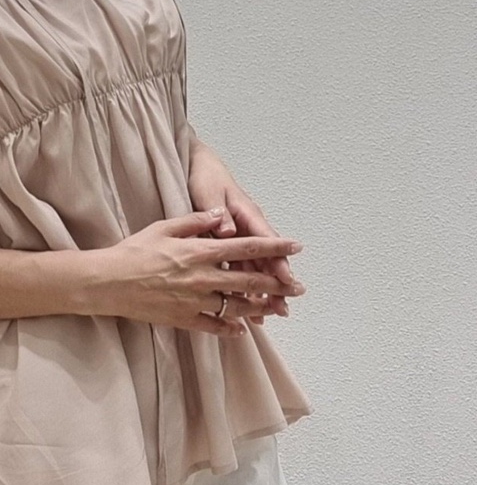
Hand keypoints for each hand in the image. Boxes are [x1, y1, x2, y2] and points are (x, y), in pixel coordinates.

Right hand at [94, 209, 304, 335]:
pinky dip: (230, 329)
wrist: (108, 282)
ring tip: (277, 309)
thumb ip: (196, 221)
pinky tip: (242, 330)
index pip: (246, 247)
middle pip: (249, 281)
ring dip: (259, 307)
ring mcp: (194, 300)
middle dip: (277, 284)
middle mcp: (202, 277)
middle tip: (298, 288)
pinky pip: (213, 326)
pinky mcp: (182, 318)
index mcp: (199, 251)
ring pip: (236, 306)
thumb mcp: (164, 227)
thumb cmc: (134, 251)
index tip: (295, 247)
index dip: (274, 247)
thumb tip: (221, 216)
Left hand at [186, 139, 304, 322]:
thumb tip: (227, 228)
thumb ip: (218, 212)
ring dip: (262, 291)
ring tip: (268, 314)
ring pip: (255, 269)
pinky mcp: (229, 246)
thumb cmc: (206, 179)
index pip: (266, 241)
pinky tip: (247, 305)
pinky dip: (244, 286)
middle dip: (276, 285)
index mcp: (247, 214)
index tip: (286, 278)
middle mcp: (248, 229)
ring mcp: (240, 239)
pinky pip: (240, 269)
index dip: (277, 261)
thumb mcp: (209, 192)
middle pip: (265, 260)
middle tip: (283, 306)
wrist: (198, 169)